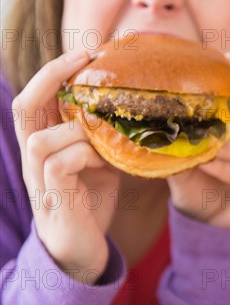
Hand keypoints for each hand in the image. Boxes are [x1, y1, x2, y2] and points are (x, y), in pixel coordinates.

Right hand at [12, 51, 119, 284]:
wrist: (82, 251)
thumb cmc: (89, 202)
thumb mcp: (97, 163)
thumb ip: (100, 138)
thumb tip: (129, 111)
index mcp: (44, 144)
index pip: (35, 98)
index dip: (54, 71)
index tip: (86, 53)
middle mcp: (34, 158)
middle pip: (24, 106)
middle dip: (52, 76)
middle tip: (83, 58)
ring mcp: (39, 179)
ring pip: (40, 138)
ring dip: (76, 131)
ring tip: (101, 137)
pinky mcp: (53, 199)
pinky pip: (58, 164)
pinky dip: (82, 156)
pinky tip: (102, 163)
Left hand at [167, 53, 229, 229]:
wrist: (211, 228)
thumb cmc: (202, 189)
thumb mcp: (185, 164)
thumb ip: (176, 145)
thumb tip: (145, 123)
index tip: (226, 56)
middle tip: (225, 77)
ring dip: (225, 142)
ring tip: (203, 136)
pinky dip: (226, 167)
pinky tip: (208, 161)